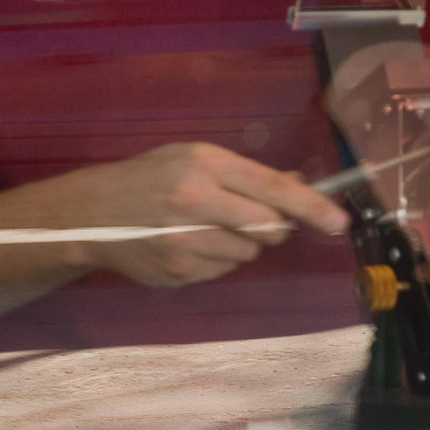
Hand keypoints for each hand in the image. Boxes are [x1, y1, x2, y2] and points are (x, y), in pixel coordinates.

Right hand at [53, 141, 347, 287]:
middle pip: (267, 228)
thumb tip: (300, 184)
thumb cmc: (149, 178)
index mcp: (204, 164)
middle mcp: (196, 201)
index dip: (311, 208)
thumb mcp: (193, 158)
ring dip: (240, 244)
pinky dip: (216, 260)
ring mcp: (185, 241)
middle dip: (270, 227)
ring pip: (247, 253)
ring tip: (204, 228)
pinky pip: (223, 271)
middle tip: (248, 218)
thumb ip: (245, 173)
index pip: (272, 188)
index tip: (338, 223)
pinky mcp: (178, 272)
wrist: (91, 214)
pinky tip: (186, 244)